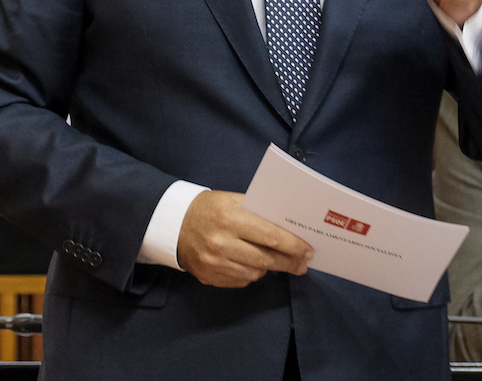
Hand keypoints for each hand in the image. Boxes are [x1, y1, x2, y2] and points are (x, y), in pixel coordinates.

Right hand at [177, 191, 312, 287]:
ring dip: (269, 268)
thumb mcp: (233, 200)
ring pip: (255, 273)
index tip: (308, 250)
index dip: (293, 245)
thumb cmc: (210, 208)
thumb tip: (290, 229)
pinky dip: (251, 273)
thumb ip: (259, 213)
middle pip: (266, 259)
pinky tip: (253, 265)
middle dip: (289, 261)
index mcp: (230, 217)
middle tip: (303, 263)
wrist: (174, 224)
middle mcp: (221, 242)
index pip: (270, 236)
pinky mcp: (209, 277)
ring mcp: (214, 263)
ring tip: (278, 262)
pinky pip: (241, 280)